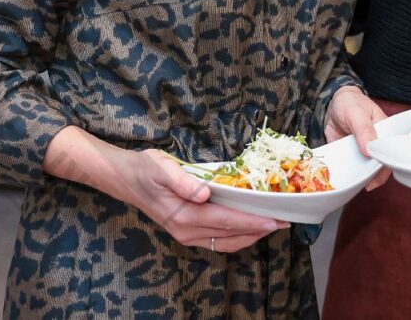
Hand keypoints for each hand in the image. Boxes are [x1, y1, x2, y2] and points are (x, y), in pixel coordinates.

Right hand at [114, 149, 288, 252]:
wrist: (125, 178)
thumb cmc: (146, 169)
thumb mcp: (162, 169)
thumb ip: (183, 182)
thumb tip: (205, 193)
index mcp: (183, 215)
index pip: (225, 221)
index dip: (251, 221)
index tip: (274, 219)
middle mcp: (186, 230)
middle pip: (229, 234)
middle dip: (258, 230)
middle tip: (284, 221)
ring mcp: (186, 234)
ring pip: (225, 241)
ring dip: (249, 235)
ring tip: (272, 225)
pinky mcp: (186, 231)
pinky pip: (217, 240)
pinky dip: (236, 235)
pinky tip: (248, 227)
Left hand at [324, 86, 389, 190]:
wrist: (332, 105)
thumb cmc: (350, 103)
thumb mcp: (356, 112)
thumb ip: (363, 129)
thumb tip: (369, 150)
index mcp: (385, 132)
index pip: (390, 152)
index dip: (386, 165)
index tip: (377, 174)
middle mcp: (377, 145)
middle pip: (380, 165)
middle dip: (373, 176)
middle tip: (366, 184)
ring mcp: (364, 153)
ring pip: (366, 170)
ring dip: (361, 178)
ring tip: (355, 185)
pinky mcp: (352, 157)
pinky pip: (353, 170)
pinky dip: (350, 176)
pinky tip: (346, 181)